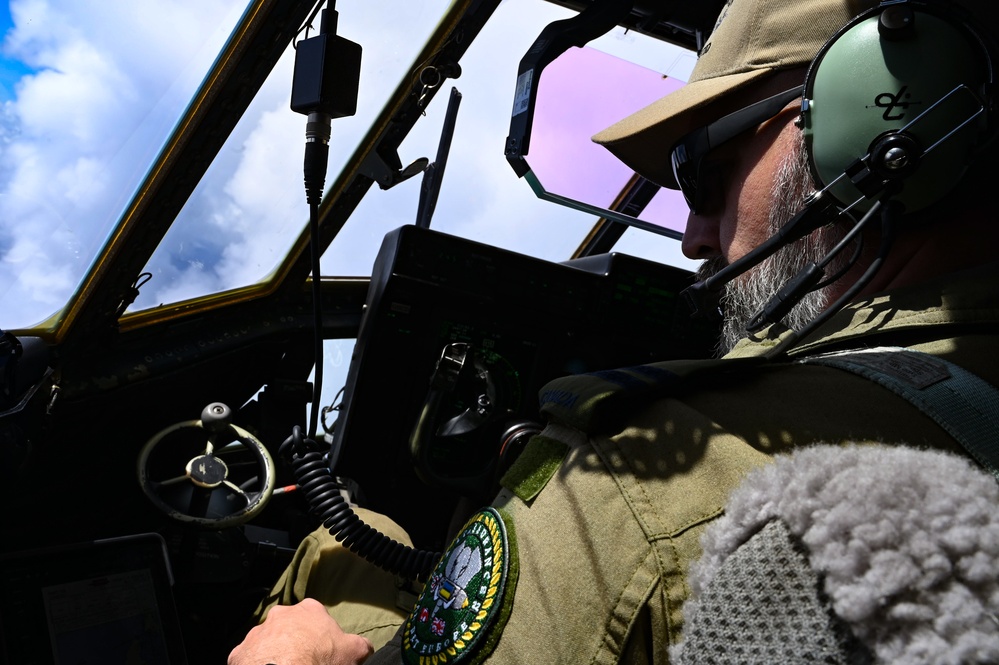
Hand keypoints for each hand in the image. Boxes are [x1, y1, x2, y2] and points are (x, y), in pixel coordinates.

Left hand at [228, 598, 373, 664]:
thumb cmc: (322, 660)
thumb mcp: (355, 650)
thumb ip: (361, 644)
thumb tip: (364, 646)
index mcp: (309, 609)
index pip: (316, 616)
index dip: (320, 634)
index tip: (322, 651)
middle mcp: (281, 615)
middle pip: (289, 627)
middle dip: (294, 641)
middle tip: (302, 661)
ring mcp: (258, 632)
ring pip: (267, 642)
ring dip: (273, 653)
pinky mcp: (239, 652)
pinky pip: (248, 658)